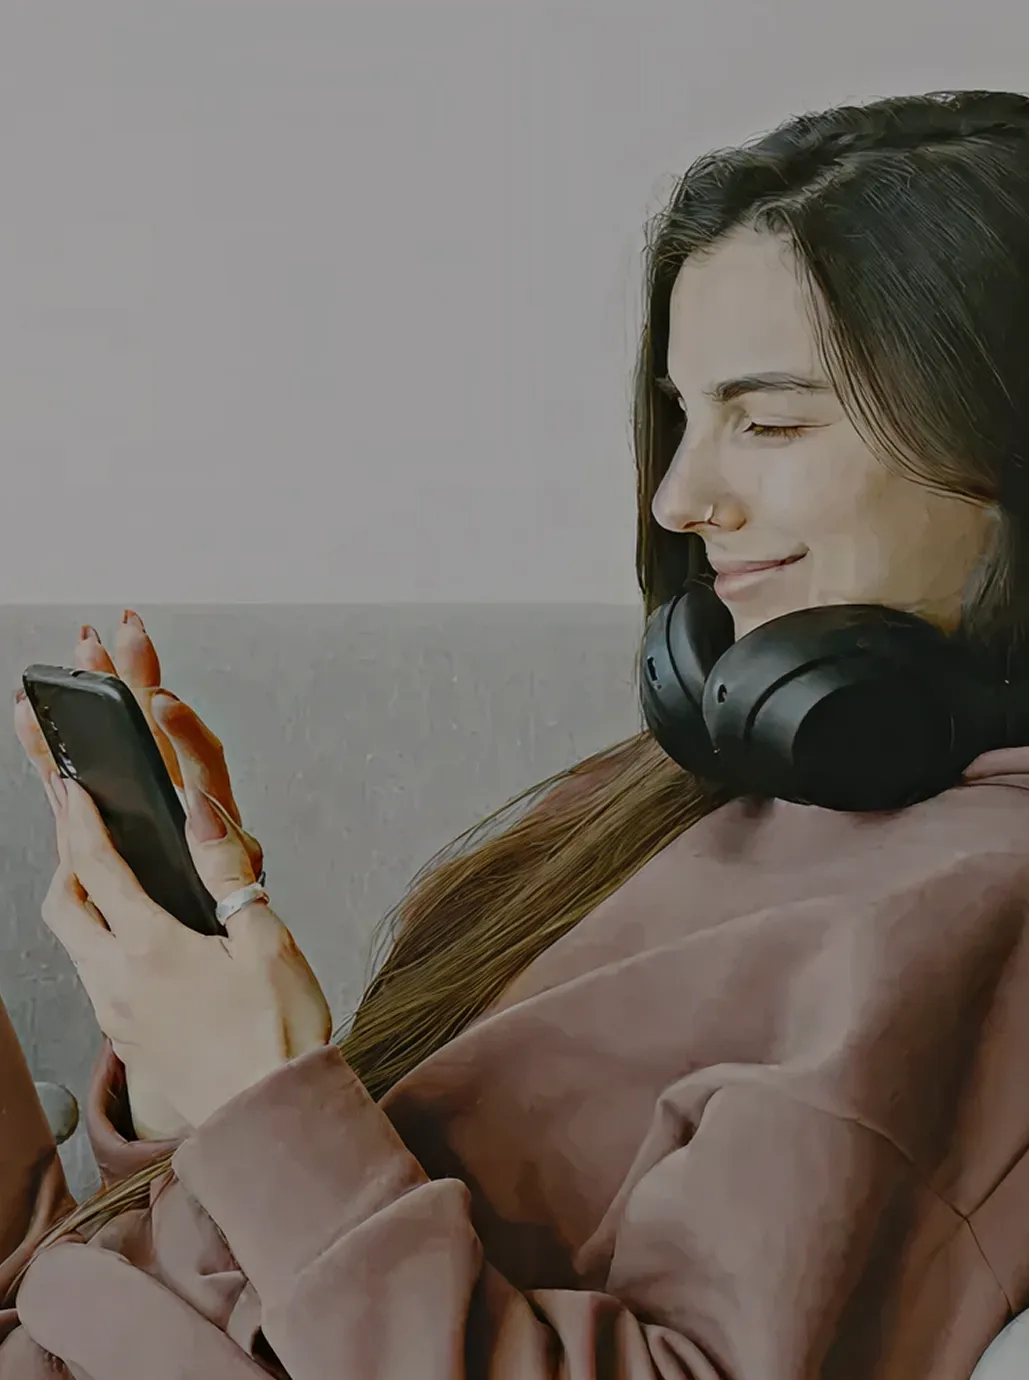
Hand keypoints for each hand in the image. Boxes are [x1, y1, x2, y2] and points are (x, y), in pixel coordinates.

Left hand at [15, 615, 331, 1136]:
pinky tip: (135, 940)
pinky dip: (101, 941)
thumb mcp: (267, 941)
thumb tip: (198, 811)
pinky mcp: (127, 1040)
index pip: (97, 867)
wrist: (268, 1121)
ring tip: (105, 876)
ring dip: (80, 901)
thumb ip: (227, 872)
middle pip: (62, 906)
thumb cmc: (277, 1036)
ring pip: (73, 943)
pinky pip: (95, 976)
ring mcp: (116, 1015)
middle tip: (77, 825)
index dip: (79, 819)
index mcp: (150, 948)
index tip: (68, 783)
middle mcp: (116, 981)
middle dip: (64, 859)